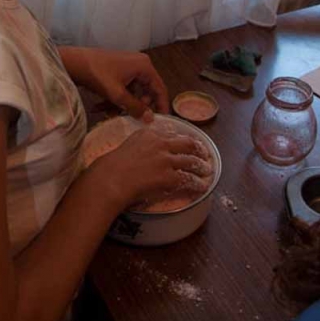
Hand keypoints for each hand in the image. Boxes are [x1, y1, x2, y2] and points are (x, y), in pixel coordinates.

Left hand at [58, 47, 167, 121]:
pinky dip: (113, 99)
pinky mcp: (116, 71)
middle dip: (136, 107)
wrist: (73, 62)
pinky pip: (121, 89)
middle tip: (130, 118)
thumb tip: (150, 119)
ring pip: (131, 92)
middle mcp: (139, 65)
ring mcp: (127, 67)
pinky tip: (99, 108)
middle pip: (145, 92)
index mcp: (144, 66)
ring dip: (121, 105)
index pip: (160, 89)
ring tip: (108, 114)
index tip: (161, 121)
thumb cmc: (97, 74)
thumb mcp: (117, 94)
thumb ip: (135, 108)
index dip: (161, 106)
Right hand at [90, 128, 211, 210]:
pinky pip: (188, 179)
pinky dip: (198, 183)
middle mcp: (161, 144)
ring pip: (191, 161)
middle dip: (199, 149)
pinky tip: (202, 186)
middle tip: (205, 155)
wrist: (112, 178)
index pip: (173, 134)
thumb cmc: (113, 165)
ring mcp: (166, 160)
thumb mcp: (129, 145)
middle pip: (188, 144)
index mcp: (150, 134)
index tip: (190, 143)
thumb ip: (142, 143)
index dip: (185, 140)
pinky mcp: (169, 176)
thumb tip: (149, 150)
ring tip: (207, 171)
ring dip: (201, 167)